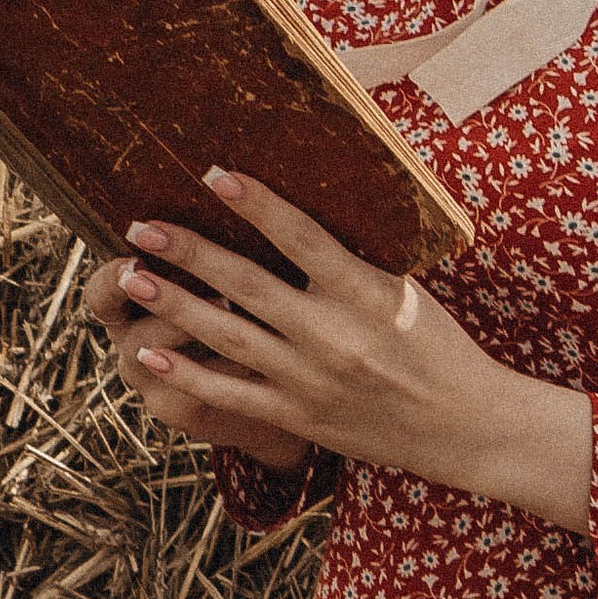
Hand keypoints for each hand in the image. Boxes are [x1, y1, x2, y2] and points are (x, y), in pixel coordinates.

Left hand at [88, 168, 593, 534]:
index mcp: (365, 291)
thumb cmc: (438, 346)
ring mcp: (310, 379)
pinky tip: (148, 350)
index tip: (212, 173)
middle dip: (189, 252)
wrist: (465, 425)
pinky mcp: (299, 416)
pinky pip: (231, 393)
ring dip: (174, 303)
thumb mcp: (405, 290)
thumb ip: (352, 261)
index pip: (300, 235)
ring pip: (227, 335)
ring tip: (132, 275)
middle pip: (246, 283)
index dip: (254, 202)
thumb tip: (296, 214)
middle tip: (141, 226)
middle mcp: (333, 333)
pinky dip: (186, 371)